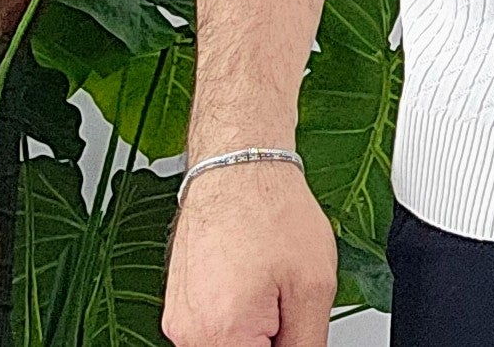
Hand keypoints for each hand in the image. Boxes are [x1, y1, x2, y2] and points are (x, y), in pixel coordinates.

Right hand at [161, 160, 337, 346]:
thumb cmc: (272, 209)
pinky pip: (214, 327)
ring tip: (270, 282)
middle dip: (272, 337)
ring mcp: (179, 321)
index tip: (292, 326)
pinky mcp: (179, 306)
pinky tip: (254, 278)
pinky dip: (239, 314)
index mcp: (222, 335)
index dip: (287, 344)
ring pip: (229, 343)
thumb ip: (307, 343)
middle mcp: (189, 334)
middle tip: (287, 301)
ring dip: (255, 328)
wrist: (238, 165)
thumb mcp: (314, 286)